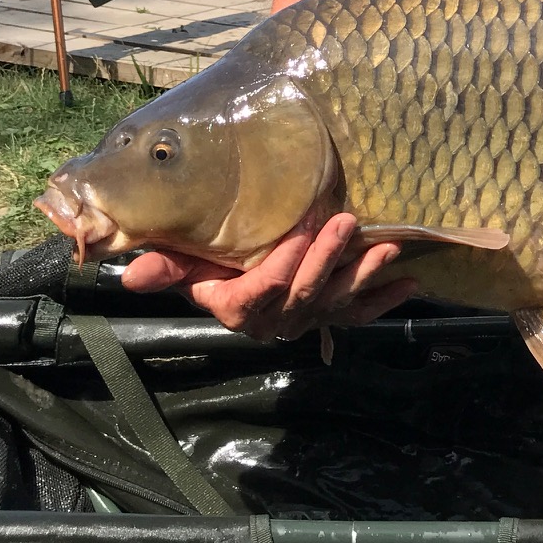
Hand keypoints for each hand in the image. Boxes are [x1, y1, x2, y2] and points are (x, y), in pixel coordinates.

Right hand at [120, 212, 414, 339]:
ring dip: (364, 277)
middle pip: (304, 295)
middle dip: (326, 260)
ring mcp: (307, 318)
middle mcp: (275, 320)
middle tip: (344, 222)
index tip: (298, 233)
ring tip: (386, 249)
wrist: (234, 279)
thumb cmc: (210, 261)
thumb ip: (166, 265)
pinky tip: (412, 284)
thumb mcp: (186, 262)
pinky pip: (362, 314)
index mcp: (238, 308)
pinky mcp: (332, 314)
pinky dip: (386, 301)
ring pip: (337, 303)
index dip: (281, 268)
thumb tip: (130, 273)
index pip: (260, 293)